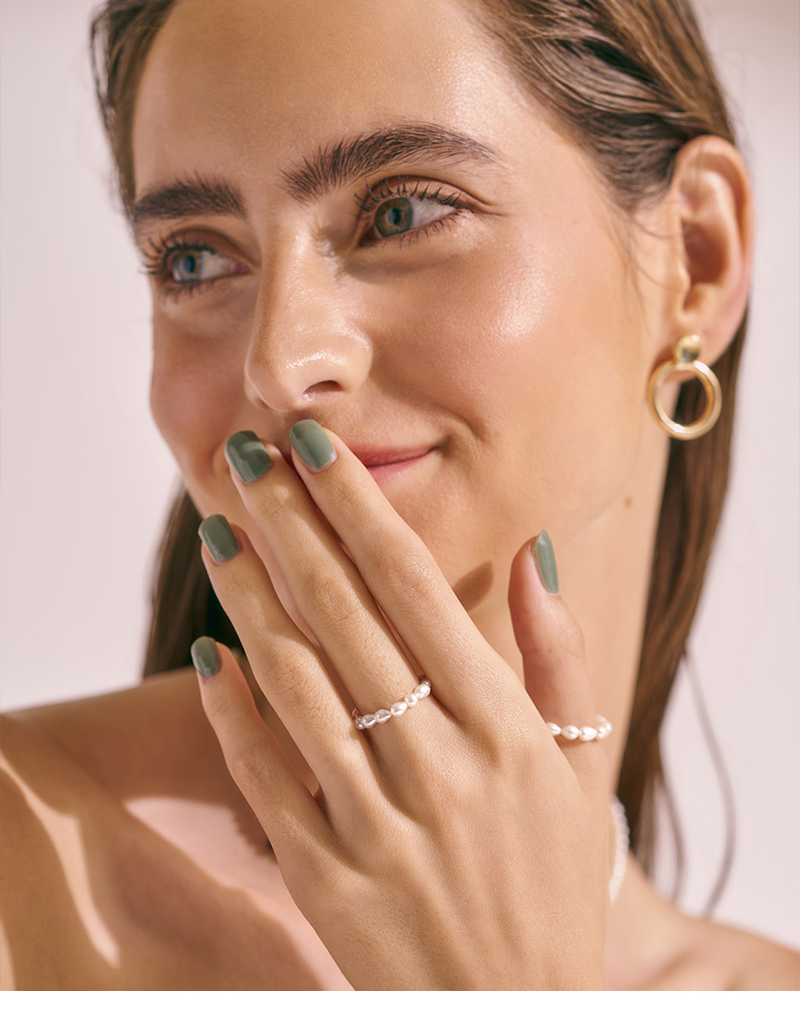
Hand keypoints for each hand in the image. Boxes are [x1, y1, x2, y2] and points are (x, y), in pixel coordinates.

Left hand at [193, 422, 610, 989]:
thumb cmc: (550, 880)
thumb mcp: (581, 765)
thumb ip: (558, 656)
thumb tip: (531, 554)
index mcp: (500, 725)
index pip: (413, 588)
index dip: (358, 510)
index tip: (316, 449)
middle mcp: (434, 761)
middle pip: (341, 615)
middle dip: (288, 524)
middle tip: (247, 458)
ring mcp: (372, 819)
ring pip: (293, 681)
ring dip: (247, 596)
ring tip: (218, 529)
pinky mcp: (323, 873)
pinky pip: (263, 774)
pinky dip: (231, 709)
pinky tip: (210, 649)